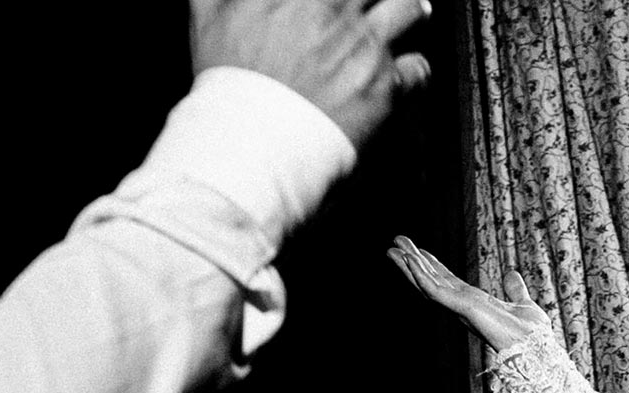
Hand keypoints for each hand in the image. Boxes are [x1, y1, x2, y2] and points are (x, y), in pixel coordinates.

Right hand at [190, 0, 431, 151]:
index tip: (335, 2)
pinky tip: (408, 70)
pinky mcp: (385, 86)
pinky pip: (418, 69)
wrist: (255, 143)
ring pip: (408, 8)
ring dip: (411, 10)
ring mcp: (365, 46)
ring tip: (414, 11)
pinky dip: (416, 69)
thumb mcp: (209, 15)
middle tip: (367, 4)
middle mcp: (337, 10)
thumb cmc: (229, 82)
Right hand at [387, 241, 551, 351]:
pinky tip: (410, 260)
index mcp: (474, 303)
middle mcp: (463, 306)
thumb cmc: (531, 334)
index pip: (447, 281)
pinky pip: (435, 290)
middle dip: (413, 261)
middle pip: (432, 280)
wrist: (536, 347)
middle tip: (396, 242)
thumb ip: (515, 290)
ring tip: (393, 248)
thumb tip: (512, 275)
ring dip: (410, 265)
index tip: (419, 250)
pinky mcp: (461, 308)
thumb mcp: (523, 303)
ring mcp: (460, 308)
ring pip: (427, 284)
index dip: (432, 265)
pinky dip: (421, 275)